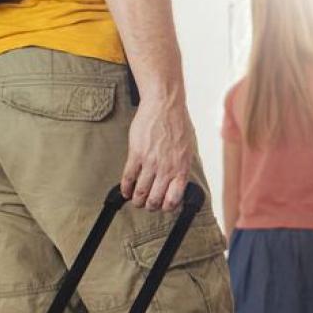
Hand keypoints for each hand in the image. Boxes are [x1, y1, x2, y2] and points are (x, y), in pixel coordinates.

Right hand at [123, 91, 196, 210]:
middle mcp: (166, 169)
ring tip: (135, 200)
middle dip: (150, 206)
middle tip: (147, 205)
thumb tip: (176, 182)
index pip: (174, 199)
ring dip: (137, 199)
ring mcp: (150, 162)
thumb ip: (181, 166)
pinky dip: (125, 187)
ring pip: (140, 191)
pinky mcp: (136, 154)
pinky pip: (128, 177)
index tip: (163, 206)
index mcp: (181, 168)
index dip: (167, 207)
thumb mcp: (187, 148)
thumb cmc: (178, 123)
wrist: (165, 105)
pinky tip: (125, 191)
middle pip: (155, 199)